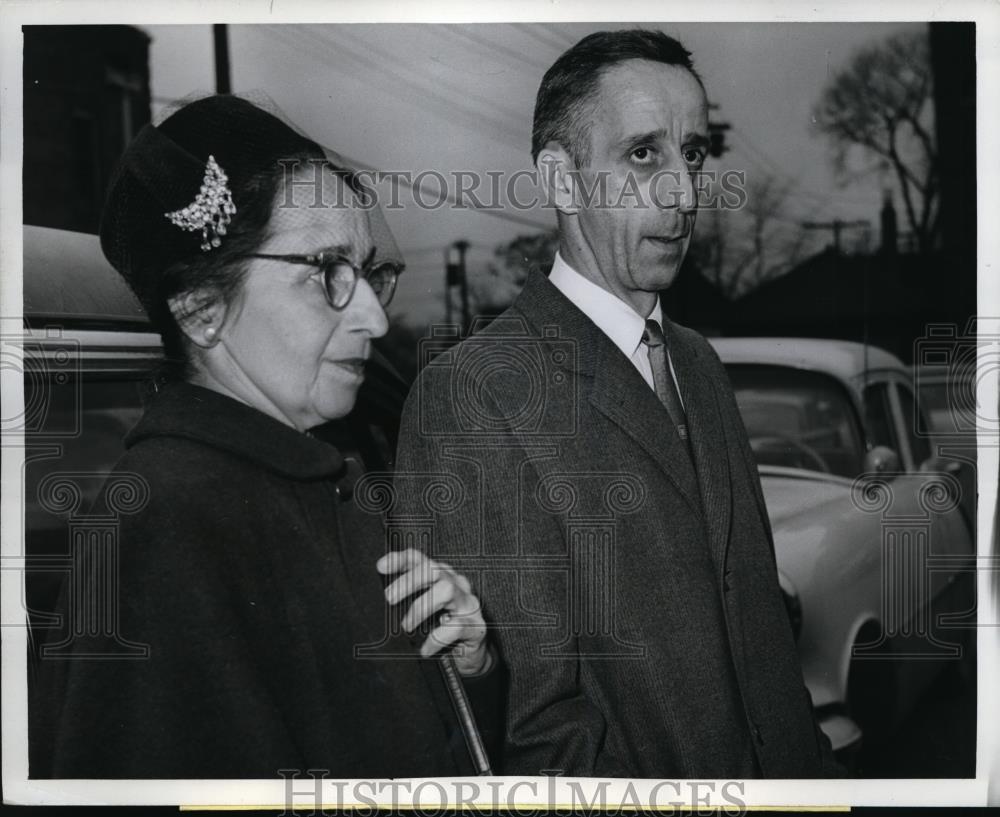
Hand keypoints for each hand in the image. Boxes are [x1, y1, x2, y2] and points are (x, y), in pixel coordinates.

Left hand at [376, 548, 489, 675]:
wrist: (469, 657)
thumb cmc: (440, 629)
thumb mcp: (420, 612)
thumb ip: (404, 602)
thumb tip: (376, 603)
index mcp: (440, 576)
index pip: (419, 559)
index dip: (399, 560)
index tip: (380, 567)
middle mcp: (456, 584)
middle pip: (433, 569)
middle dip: (409, 581)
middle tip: (390, 598)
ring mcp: (468, 604)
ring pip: (446, 590)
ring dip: (421, 607)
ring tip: (407, 626)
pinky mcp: (477, 626)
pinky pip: (456, 626)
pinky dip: (436, 638)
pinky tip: (425, 649)